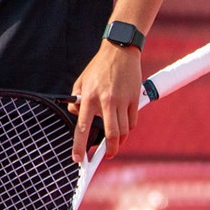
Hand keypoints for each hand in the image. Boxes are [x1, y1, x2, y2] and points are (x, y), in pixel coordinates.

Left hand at [69, 43, 146, 162]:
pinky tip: (125, 128)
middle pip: (110, 134)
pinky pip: (133, 121)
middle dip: (109, 150)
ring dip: (120, 141)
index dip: (79, 146)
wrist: (120, 51)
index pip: (82, 127)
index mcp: (89, 97)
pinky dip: (129, 128)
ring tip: (116, 143)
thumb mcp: (81, 81)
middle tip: (107, 156)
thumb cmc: (99, 67)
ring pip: (124, 130)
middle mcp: (106, 101)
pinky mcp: (134, 98)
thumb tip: (75, 115)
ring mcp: (122, 100)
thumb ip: (76, 100)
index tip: (79, 158)